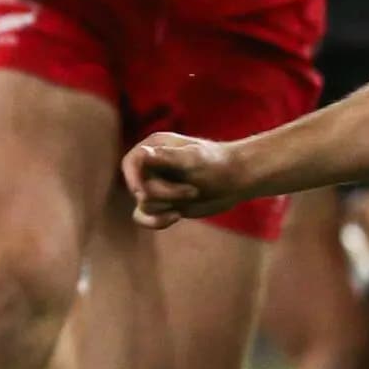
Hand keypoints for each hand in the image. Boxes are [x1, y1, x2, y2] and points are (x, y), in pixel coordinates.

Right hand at [122, 132, 252, 229]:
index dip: (133, 178)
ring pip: (143, 205)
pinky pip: (144, 217)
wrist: (238, 179)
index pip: (130, 163)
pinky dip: (156, 221)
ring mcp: (155, 185)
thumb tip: (142, 154)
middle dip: (165, 193)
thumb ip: (166, 157)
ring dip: (169, 205)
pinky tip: (176, 216)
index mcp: (154, 147)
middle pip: (139, 188)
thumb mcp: (193, 158)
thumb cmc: (218, 163)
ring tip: (193, 194)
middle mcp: (150, 166)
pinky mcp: (161, 203)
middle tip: (192, 190)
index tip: (143, 192)